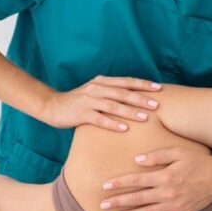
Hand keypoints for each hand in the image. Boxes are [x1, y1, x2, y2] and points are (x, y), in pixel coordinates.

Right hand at [42, 76, 161, 130]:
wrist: (52, 106)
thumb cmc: (79, 102)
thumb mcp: (96, 92)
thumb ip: (112, 92)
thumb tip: (137, 97)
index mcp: (102, 81)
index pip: (127, 81)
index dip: (143, 84)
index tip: (159, 88)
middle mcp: (96, 88)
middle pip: (123, 92)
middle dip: (141, 98)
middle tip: (157, 105)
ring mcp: (88, 100)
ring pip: (113, 105)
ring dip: (130, 111)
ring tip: (145, 117)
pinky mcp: (80, 113)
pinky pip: (99, 119)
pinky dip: (112, 123)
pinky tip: (124, 129)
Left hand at [99, 147, 211, 210]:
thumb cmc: (198, 161)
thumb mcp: (178, 152)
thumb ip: (157, 155)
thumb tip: (137, 160)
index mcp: (165, 176)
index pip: (136, 180)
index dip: (119, 183)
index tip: (105, 185)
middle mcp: (167, 193)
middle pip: (137, 199)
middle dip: (118, 202)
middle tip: (102, 205)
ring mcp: (174, 205)